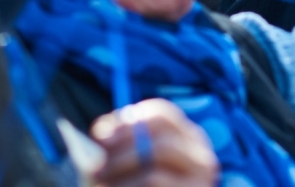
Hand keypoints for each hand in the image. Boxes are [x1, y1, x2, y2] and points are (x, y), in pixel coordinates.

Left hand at [92, 99, 218, 186]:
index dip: (129, 122)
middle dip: (121, 155)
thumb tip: (102, 131)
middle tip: (93, 168)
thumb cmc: (144, 185)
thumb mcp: (139, 161)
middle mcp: (201, 156)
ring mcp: (200, 182)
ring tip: (99, 184)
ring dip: (121, 181)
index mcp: (189, 137)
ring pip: (154, 175)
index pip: (163, 114)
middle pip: (159, 144)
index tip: (99, 136)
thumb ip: (125, 143)